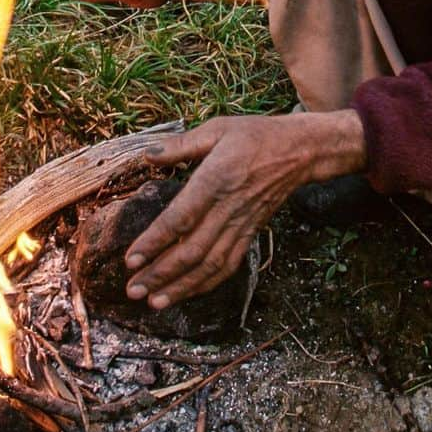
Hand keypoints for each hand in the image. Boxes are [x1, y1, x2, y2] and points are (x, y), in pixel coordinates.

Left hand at [124, 111, 366, 307]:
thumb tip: (147, 156)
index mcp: (216, 180)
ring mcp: (242, 224)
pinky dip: (207, 283)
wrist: (300, 151)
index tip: (130, 260)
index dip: (155, 243)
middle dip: (160, 274)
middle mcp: (228, 208)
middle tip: (133, 290)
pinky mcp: (251, 232)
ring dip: (181, 287)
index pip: (180, 219)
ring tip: (154, 302)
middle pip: (192, 251)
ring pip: (209, 265)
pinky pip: (228, 264)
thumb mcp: (218, 129)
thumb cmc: (255, 135)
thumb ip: (181, 144)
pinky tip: (187, 293)